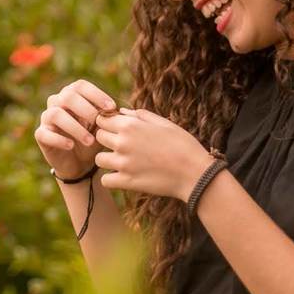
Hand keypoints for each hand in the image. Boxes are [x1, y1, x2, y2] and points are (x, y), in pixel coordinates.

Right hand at [34, 79, 118, 178]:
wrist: (79, 163)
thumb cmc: (92, 139)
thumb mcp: (103, 128)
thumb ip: (110, 118)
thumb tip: (120, 111)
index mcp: (72, 95)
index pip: (81, 86)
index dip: (96, 94)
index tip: (111, 107)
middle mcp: (57, 102)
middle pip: (67, 96)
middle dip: (85, 108)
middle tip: (99, 122)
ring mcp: (47, 118)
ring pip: (55, 114)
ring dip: (75, 127)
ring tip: (89, 141)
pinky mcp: (41, 135)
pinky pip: (45, 133)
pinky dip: (59, 139)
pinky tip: (71, 146)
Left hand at [93, 107, 211, 200]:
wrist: (195, 173)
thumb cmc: (183, 145)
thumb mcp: (164, 123)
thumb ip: (140, 115)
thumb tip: (122, 112)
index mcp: (131, 125)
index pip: (102, 120)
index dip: (108, 124)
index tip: (117, 129)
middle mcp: (123, 142)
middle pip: (98, 137)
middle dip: (108, 140)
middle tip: (123, 146)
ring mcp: (123, 163)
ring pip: (99, 159)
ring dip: (108, 159)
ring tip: (123, 162)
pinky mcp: (127, 182)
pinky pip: (105, 180)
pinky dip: (112, 179)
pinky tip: (124, 176)